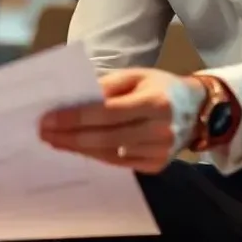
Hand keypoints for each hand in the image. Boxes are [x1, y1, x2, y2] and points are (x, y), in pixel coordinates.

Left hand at [39, 69, 206, 173]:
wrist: (198, 109)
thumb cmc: (161, 87)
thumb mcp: (137, 75)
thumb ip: (108, 85)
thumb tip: (75, 99)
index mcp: (154, 102)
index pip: (107, 112)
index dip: (75, 117)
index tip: (48, 118)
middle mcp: (159, 130)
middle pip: (105, 137)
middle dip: (70, 136)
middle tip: (44, 133)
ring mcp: (160, 152)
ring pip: (110, 154)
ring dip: (79, 148)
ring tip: (55, 141)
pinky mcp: (157, 166)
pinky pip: (119, 164)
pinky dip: (96, 156)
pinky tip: (78, 149)